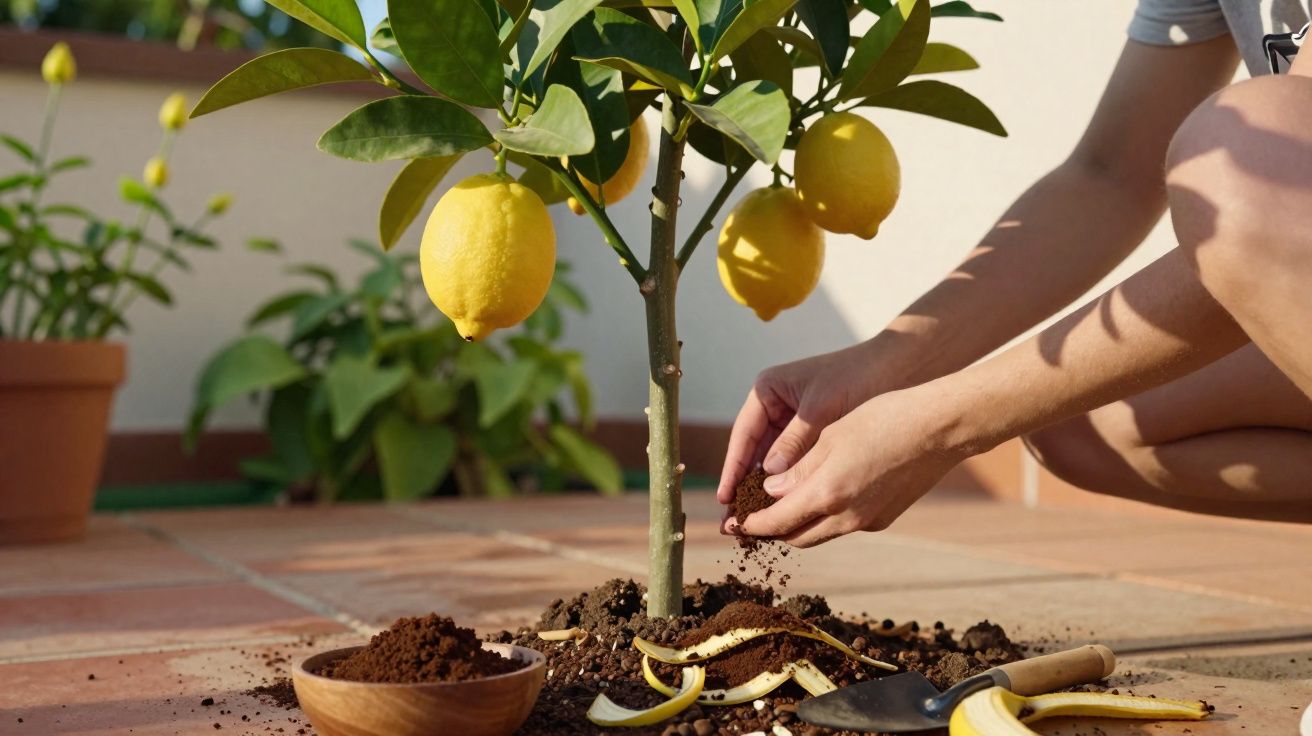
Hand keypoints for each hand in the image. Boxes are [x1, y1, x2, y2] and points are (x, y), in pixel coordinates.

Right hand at [716, 342, 891, 509]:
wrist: (897, 368)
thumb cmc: (857, 377)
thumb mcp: (821, 408)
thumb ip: (795, 440)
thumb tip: (769, 475)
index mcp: (767, 390)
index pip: (743, 434)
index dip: (733, 468)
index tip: (725, 497)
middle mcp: (773, 407)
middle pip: (752, 452)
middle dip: (743, 486)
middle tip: (732, 521)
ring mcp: (790, 422)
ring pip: (770, 462)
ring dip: (763, 490)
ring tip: (751, 522)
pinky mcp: (809, 436)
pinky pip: (792, 464)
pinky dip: (787, 484)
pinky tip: (781, 509)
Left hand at [734, 387, 970, 547]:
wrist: (940, 428)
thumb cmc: (884, 419)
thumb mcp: (830, 435)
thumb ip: (798, 469)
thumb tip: (772, 491)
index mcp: (828, 494)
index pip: (776, 522)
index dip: (751, 525)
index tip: (733, 524)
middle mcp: (847, 517)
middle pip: (796, 536)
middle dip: (771, 531)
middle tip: (751, 521)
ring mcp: (869, 520)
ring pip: (821, 533)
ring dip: (798, 526)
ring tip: (780, 511)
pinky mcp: (885, 517)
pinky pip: (844, 524)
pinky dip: (824, 518)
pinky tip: (820, 498)